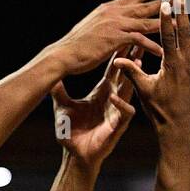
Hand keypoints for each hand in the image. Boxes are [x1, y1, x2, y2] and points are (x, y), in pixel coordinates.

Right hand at [50, 0, 165, 76]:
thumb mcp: (93, 25)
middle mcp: (114, 12)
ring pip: (146, 21)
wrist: (65, 53)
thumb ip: (107, 21)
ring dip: (165, 22)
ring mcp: (115, 24)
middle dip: (164, 0)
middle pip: (145, 5)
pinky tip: (162, 51)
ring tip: (180, 22)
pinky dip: (151, 46)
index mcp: (110, 8)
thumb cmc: (77, 44)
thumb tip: (113, 21)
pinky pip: (139, 40)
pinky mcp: (115, 38)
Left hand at [52, 50, 138, 165]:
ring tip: (137, 61)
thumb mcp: (62, 105)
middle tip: (139, 39)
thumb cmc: (71, 132)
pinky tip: (116, 96)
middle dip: (133, 57)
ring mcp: (117, 111)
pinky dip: (121, 104)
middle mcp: (113, 98)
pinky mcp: (118, 126)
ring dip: (133, 77)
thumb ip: (58, 89)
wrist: (76, 155)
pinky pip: (125, 113)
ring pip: (129, 90)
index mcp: (102, 92)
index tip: (123, 35)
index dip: (119, 52)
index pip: (113, 68)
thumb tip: (50, 74)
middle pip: (126, 74)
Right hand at [113, 0, 189, 138]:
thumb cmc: (159, 109)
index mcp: (171, 66)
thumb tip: (117, 60)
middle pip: (186, 33)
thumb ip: (132, 72)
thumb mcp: (143, 90)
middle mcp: (187, 64)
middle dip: (184, 12)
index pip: (168, 37)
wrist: (179, 127)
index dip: (166, 19)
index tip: (165, 3)